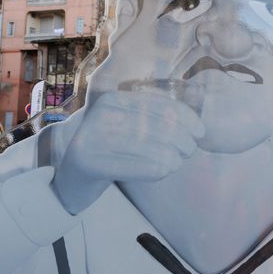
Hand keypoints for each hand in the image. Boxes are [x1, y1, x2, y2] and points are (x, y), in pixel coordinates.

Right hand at [52, 90, 204, 214]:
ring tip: (177, 163)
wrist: (72, 174)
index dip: (185, 117)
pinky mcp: (88, 161)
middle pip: (156, 126)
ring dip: (171, 157)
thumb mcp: (130, 125)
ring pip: (148, 146)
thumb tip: (196, 121)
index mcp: (114, 99)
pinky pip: (133, 166)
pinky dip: (155, 170)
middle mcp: (101, 113)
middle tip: (188, 152)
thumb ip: (156, 119)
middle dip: (181, 139)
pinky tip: (164, 171)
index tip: (200, 132)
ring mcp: (92, 136)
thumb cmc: (112, 148)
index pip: (159, 105)